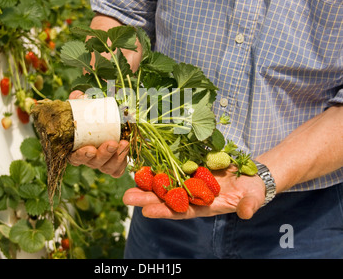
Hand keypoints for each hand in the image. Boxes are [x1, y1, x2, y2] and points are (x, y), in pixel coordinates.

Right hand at [67, 90, 129, 177]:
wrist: (106, 120)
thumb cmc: (89, 116)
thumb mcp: (83, 107)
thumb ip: (79, 100)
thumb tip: (78, 95)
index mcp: (75, 149)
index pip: (75, 158)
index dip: (82, 156)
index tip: (90, 148)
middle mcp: (88, 159)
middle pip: (94, 163)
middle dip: (104, 154)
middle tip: (112, 143)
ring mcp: (101, 163)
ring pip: (107, 167)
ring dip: (117, 158)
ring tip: (124, 143)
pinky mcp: (114, 164)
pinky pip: (118, 170)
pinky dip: (123, 163)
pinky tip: (127, 150)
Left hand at [123, 165, 265, 219]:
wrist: (252, 175)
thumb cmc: (253, 191)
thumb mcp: (253, 198)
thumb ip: (248, 206)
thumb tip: (246, 214)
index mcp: (205, 207)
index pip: (182, 211)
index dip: (165, 212)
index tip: (146, 212)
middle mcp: (194, 196)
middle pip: (167, 198)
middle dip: (147, 198)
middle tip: (126, 197)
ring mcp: (192, 182)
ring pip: (167, 183)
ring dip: (149, 183)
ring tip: (129, 182)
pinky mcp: (193, 169)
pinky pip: (174, 167)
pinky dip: (161, 167)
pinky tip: (145, 165)